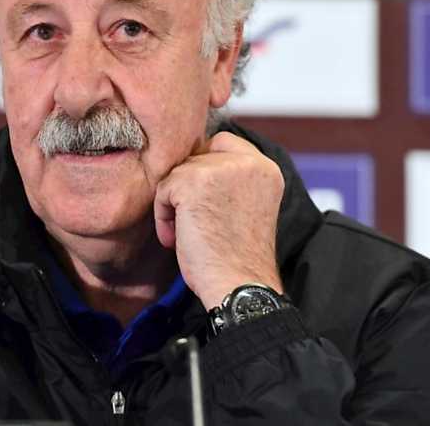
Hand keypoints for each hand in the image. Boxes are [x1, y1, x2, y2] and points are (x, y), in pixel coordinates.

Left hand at [154, 132, 284, 309]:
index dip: (205, 167)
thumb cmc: (238, 257)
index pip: (223, 143)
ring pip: (178, 173)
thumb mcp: (247, 206)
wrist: (239, 285)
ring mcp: (221, 169)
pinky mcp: (194, 182)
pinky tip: (177, 239)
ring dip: (174, 204)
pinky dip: (163, 215)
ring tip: (187, 234)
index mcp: (266, 168)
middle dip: (188, 188)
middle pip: (196, 157)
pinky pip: (163, 189)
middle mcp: (248, 162)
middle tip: (195, 223)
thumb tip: (193, 165)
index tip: (202, 200)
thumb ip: (231, 180)